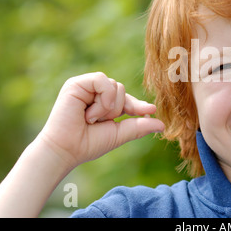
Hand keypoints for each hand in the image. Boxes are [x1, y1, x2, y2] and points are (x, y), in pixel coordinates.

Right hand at [39, 72, 164, 168]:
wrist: (68, 149)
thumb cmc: (90, 143)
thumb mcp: (120, 134)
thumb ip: (140, 126)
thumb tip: (162, 124)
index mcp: (103, 103)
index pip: (126, 98)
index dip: (138, 105)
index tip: (150, 110)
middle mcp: (94, 93)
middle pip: (122, 89)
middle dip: (117, 109)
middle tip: (99, 122)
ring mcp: (85, 87)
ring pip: (115, 85)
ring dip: (108, 107)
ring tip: (91, 119)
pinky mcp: (77, 83)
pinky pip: (102, 80)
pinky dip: (102, 98)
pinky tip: (89, 112)